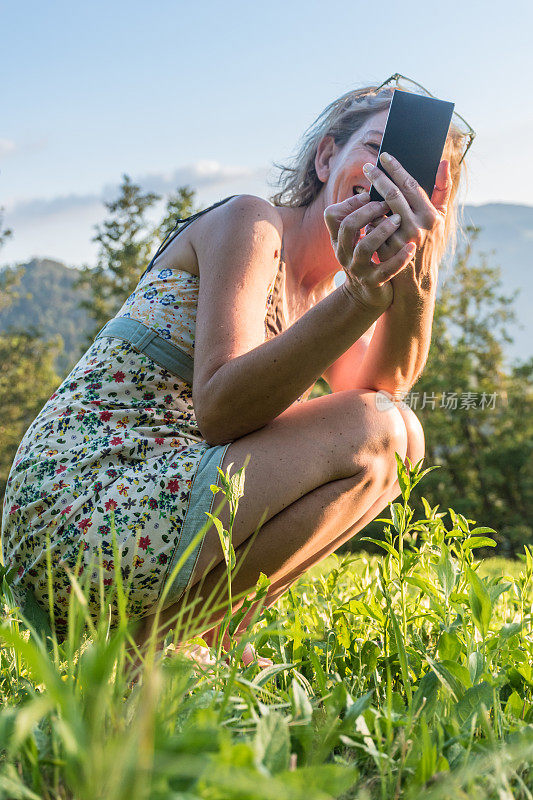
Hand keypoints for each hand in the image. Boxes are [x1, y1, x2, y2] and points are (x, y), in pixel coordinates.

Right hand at [324, 191, 417, 311]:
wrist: (368, 296)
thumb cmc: (370, 259)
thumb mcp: (359, 239)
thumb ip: (364, 217)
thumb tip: (381, 185)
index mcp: (340, 240)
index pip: (332, 215)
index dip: (349, 202)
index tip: (368, 194)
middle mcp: (345, 253)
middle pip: (347, 226)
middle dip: (368, 211)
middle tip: (386, 203)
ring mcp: (358, 269)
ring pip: (364, 247)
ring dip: (382, 230)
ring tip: (399, 220)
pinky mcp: (373, 283)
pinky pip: (385, 270)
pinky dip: (399, 258)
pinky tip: (410, 248)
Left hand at [362, 156, 452, 292]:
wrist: (417, 278)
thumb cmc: (428, 243)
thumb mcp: (440, 218)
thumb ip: (442, 190)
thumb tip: (443, 161)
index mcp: (432, 216)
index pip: (411, 185)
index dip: (396, 168)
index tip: (384, 156)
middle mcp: (418, 227)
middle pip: (393, 194)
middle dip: (379, 178)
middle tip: (367, 166)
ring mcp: (402, 240)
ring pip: (381, 211)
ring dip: (371, 197)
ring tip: (364, 187)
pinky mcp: (388, 251)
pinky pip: (373, 229)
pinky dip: (369, 219)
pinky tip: (365, 213)